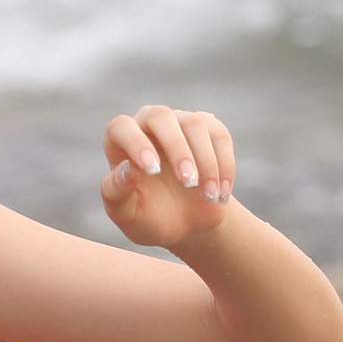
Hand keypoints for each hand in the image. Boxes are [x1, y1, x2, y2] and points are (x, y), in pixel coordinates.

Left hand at [99, 105, 236, 248]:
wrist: (186, 225)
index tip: (152, 170)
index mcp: (119, 143)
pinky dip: (225, 165)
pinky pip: (220, 136)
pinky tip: (221, 194)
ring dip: (205, 161)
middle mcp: (148, 126)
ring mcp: (180, 123)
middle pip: (160, 116)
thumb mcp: (127, 214)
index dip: (135, 143)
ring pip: (194, 123)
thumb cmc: (148, 218)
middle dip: (177, 149)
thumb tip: (128, 168)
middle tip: (188, 182)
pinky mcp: (210, 131)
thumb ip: (117, 193)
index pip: (121, 127)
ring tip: (208, 196)